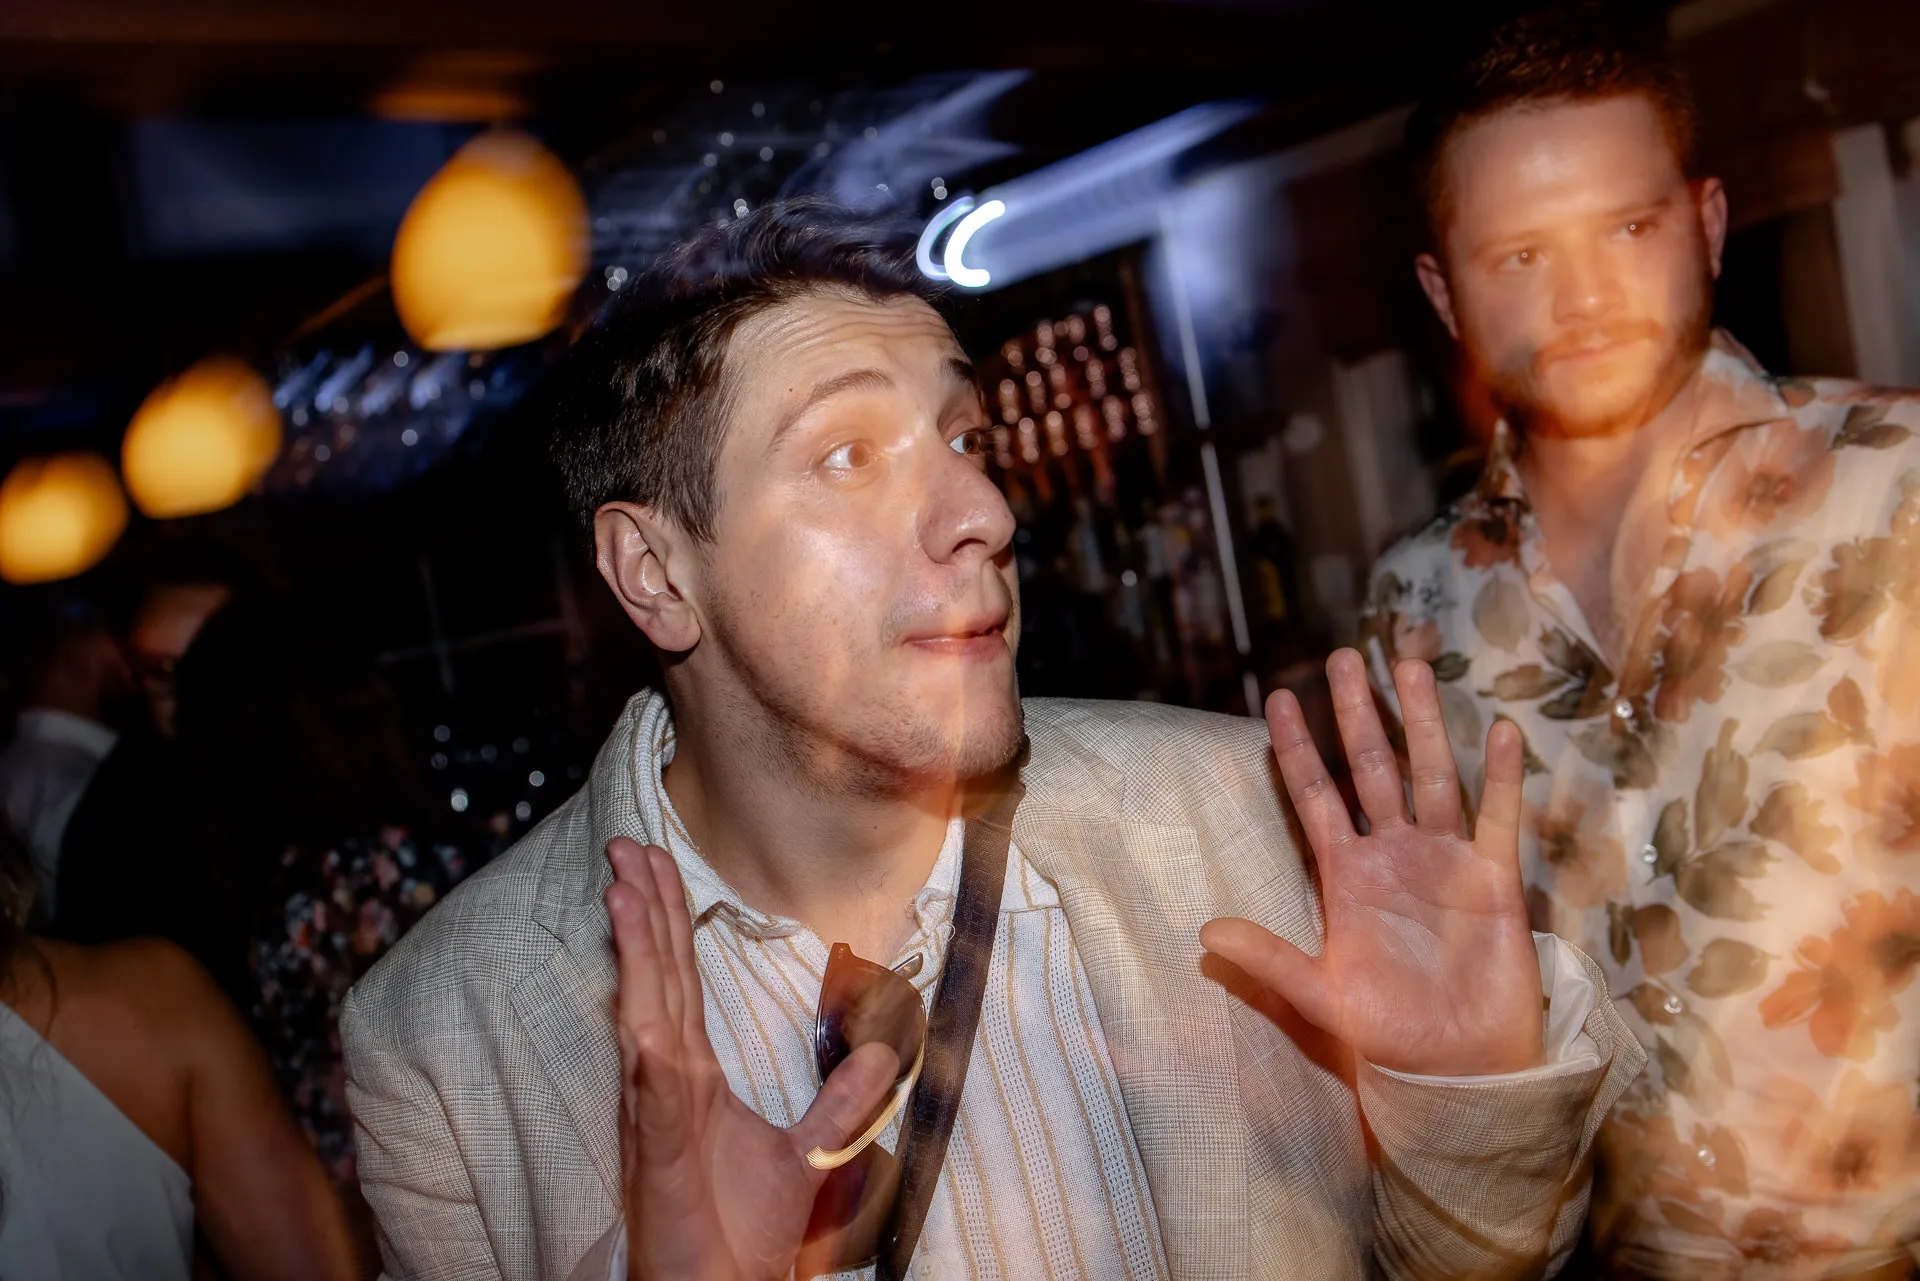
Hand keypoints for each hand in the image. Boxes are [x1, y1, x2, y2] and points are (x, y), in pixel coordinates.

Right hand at [606, 838, 897, 1280]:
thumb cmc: (741, 1235)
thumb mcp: (809, 1156)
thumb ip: (840, 1104)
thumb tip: (881, 1053)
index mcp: (693, 1076)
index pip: (679, 980)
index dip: (666, 919)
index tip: (652, 863)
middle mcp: (667, 1082)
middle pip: (656, 978)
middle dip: (641, 909)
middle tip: (627, 843)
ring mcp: (657, 1113)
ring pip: (645, 1014)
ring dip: (635, 954)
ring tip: (623, 890)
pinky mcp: (657, 1152)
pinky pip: (652, 1089)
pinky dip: (645, 1047)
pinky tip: (643, 1016)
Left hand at [1200, 650, 1541, 1075]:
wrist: (1458, 1071)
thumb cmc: (1388, 1037)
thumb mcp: (1319, 996)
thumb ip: (1268, 960)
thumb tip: (1204, 933)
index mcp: (1347, 876)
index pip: (1316, 797)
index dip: (1298, 750)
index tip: (1278, 698)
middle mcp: (1395, 855)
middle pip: (1372, 768)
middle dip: (1359, 714)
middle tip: (1344, 655)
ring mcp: (1446, 861)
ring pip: (1433, 776)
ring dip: (1424, 723)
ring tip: (1411, 665)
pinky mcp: (1495, 880)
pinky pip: (1498, 819)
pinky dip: (1502, 777)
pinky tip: (1502, 731)